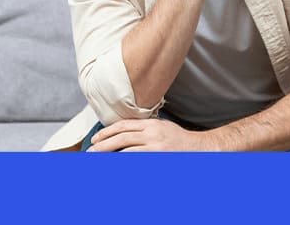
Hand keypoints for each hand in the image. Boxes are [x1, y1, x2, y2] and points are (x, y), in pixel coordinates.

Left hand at [86, 118, 217, 151]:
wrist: (198, 148)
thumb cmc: (179, 140)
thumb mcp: (161, 127)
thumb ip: (144, 128)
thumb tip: (124, 133)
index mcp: (151, 124)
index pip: (123, 125)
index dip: (107, 132)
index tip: (96, 139)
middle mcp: (151, 134)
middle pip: (121, 137)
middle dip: (103, 144)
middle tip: (91, 151)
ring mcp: (155, 147)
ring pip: (126, 151)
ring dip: (110, 155)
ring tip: (98, 160)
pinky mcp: (157, 157)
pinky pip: (136, 161)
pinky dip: (124, 163)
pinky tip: (115, 165)